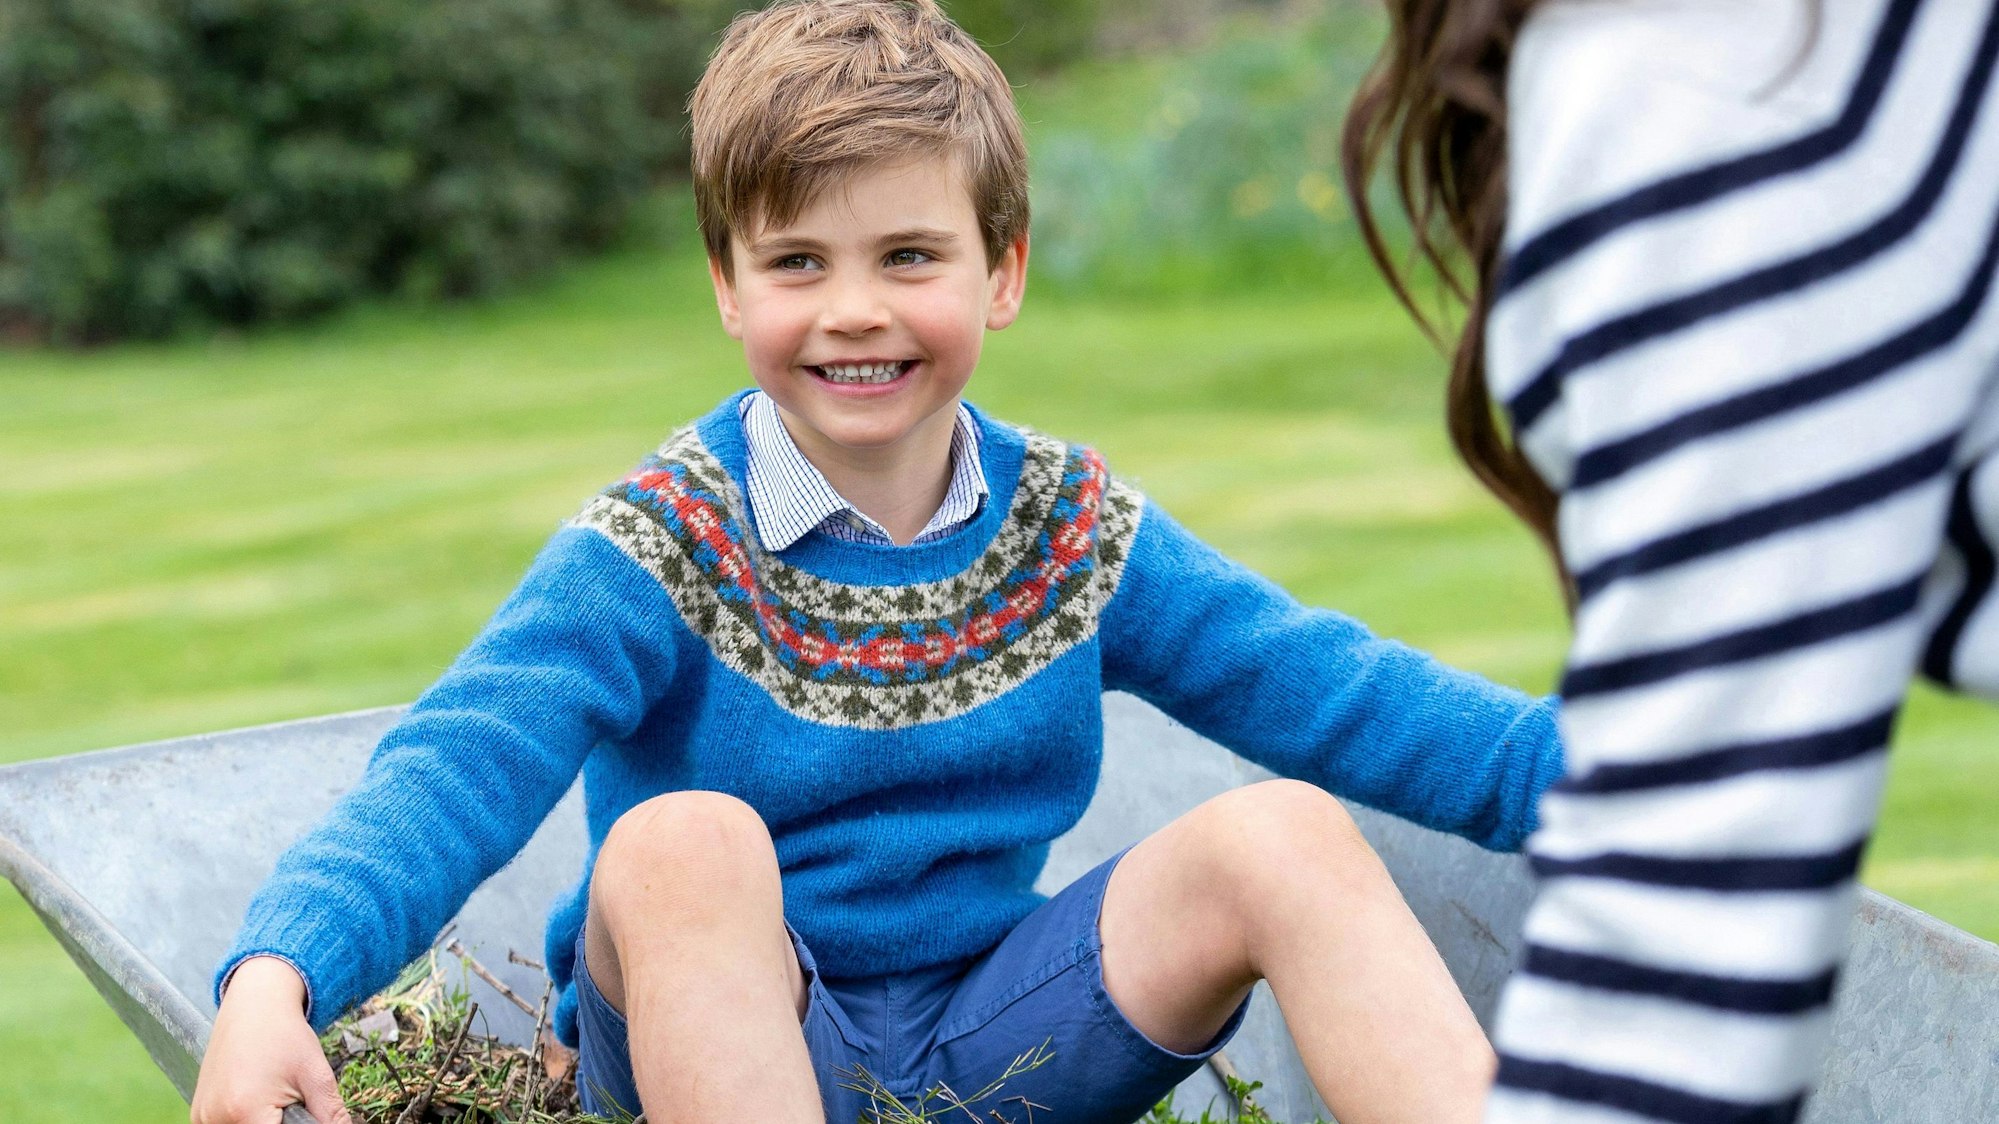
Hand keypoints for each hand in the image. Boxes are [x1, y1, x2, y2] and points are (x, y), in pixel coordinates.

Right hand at [190, 956, 349, 1123]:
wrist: (255, 1006)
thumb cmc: (285, 1036)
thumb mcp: (317, 1075)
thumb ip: (330, 1114)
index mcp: (245, 1111)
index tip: (301, 1111)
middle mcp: (216, 1118)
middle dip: (278, 1123)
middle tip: (287, 1099)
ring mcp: (203, 1116)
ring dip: (261, 1122)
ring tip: (269, 1095)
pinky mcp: (198, 1114)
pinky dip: (244, 1119)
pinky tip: (253, 1096)